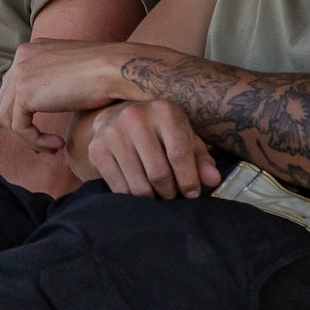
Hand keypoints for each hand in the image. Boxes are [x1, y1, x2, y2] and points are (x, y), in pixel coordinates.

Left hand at [0, 41, 131, 136]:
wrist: (116, 70)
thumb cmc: (105, 73)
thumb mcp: (72, 72)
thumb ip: (53, 81)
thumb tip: (45, 102)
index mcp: (32, 50)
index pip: (14, 87)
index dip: (27, 113)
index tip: (48, 129)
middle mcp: (22, 57)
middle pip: (7, 101)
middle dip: (24, 127)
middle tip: (46, 144)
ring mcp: (20, 73)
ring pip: (8, 117)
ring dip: (30, 138)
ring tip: (53, 148)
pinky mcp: (25, 92)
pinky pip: (19, 127)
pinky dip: (36, 141)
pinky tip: (58, 145)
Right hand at [83, 100, 219, 198]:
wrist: (117, 116)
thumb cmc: (159, 131)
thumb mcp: (184, 137)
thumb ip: (201, 159)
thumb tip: (213, 180)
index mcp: (164, 111)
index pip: (179, 154)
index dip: (189, 180)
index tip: (192, 193)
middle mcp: (135, 117)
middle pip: (158, 173)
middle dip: (170, 193)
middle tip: (173, 196)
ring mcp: (112, 133)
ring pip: (138, 185)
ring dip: (152, 199)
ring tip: (158, 195)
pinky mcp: (96, 149)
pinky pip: (119, 188)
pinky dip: (132, 198)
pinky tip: (138, 192)